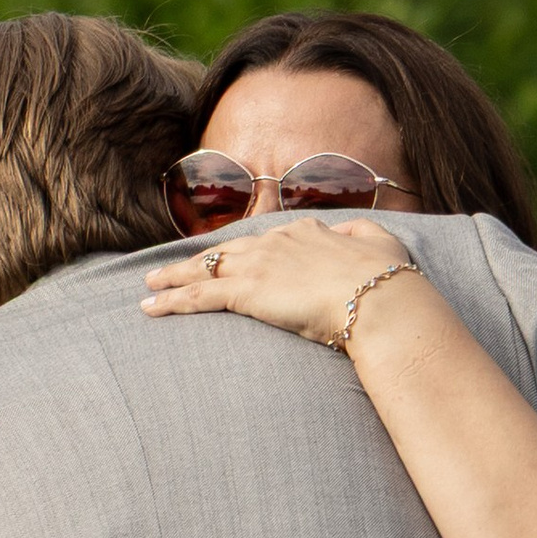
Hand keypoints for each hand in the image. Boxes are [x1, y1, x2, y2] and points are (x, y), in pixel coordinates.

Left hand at [142, 220, 422, 351]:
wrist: (379, 300)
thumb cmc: (387, 280)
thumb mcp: (382, 243)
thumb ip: (363, 233)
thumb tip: (355, 230)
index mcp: (306, 232)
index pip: (263, 241)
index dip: (240, 251)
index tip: (226, 258)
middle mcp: (276, 242)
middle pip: (225, 252)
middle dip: (195, 262)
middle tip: (169, 270)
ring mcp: (259, 265)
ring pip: (204, 270)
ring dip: (173, 279)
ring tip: (149, 287)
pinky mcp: (247, 292)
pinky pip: (199, 296)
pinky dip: (172, 301)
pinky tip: (151, 307)